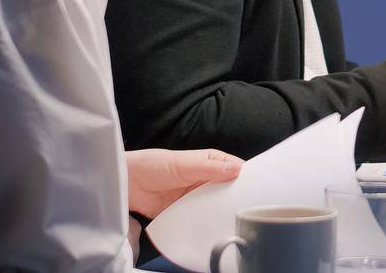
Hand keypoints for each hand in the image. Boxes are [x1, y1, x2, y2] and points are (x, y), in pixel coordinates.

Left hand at [124, 147, 241, 218]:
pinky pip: (201, 217)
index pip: (234, 168)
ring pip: (217, 204)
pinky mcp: (187, 211)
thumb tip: (237, 170)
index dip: (245, 176)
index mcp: (209, 161)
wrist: (128, 184)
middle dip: (236, 196)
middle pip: (228, 189)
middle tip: (246, 205)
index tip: (257, 187)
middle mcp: (205, 179)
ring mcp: (196, 196)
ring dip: (222, 209)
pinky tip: (213, 225)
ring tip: (232, 217)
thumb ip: (210, 167)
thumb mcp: (184, 163)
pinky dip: (207, 221)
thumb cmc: (153, 165)